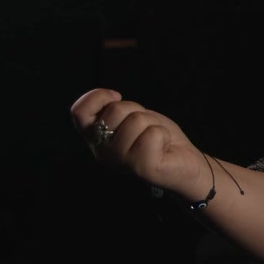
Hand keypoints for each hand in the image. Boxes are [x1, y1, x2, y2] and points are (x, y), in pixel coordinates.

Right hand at [68, 88, 209, 197]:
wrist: (185, 163)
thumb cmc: (156, 137)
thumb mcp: (131, 117)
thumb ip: (114, 111)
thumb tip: (111, 98)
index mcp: (95, 138)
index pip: (78, 112)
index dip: (97, 97)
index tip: (116, 97)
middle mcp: (102, 152)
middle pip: (114, 110)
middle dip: (136, 110)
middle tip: (145, 127)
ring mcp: (121, 161)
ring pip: (136, 120)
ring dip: (152, 123)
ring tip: (155, 139)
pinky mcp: (142, 167)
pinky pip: (153, 133)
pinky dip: (163, 134)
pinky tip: (163, 147)